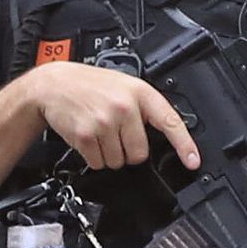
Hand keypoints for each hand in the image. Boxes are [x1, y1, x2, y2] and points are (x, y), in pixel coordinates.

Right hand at [25, 62, 199, 172]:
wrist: (53, 85)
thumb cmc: (89, 85)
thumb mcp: (123, 86)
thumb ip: (142, 108)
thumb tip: (161, 137)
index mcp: (140, 93)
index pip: (170, 122)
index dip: (184, 145)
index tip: (193, 161)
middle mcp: (124, 107)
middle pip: (139, 153)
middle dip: (128, 150)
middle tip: (115, 134)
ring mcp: (104, 122)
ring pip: (118, 161)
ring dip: (109, 155)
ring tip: (99, 132)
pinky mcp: (86, 136)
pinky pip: (98, 162)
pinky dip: (93, 157)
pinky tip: (88, 138)